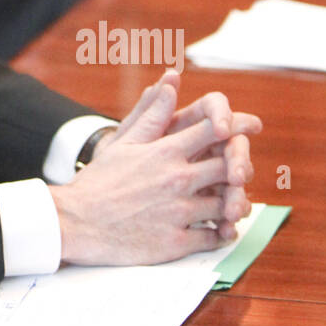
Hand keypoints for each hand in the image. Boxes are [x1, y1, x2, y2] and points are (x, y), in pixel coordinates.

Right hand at [51, 71, 260, 264]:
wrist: (77, 222)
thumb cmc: (99, 181)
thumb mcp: (123, 143)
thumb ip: (152, 115)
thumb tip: (172, 83)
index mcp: (164, 152)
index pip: (213, 131)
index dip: (236, 127)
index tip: (249, 128)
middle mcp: (176, 179)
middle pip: (228, 168)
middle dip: (239, 168)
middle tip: (241, 173)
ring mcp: (178, 212)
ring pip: (226, 205)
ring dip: (233, 204)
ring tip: (232, 204)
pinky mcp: (175, 242)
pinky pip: (213, 238)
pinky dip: (222, 234)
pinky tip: (220, 230)